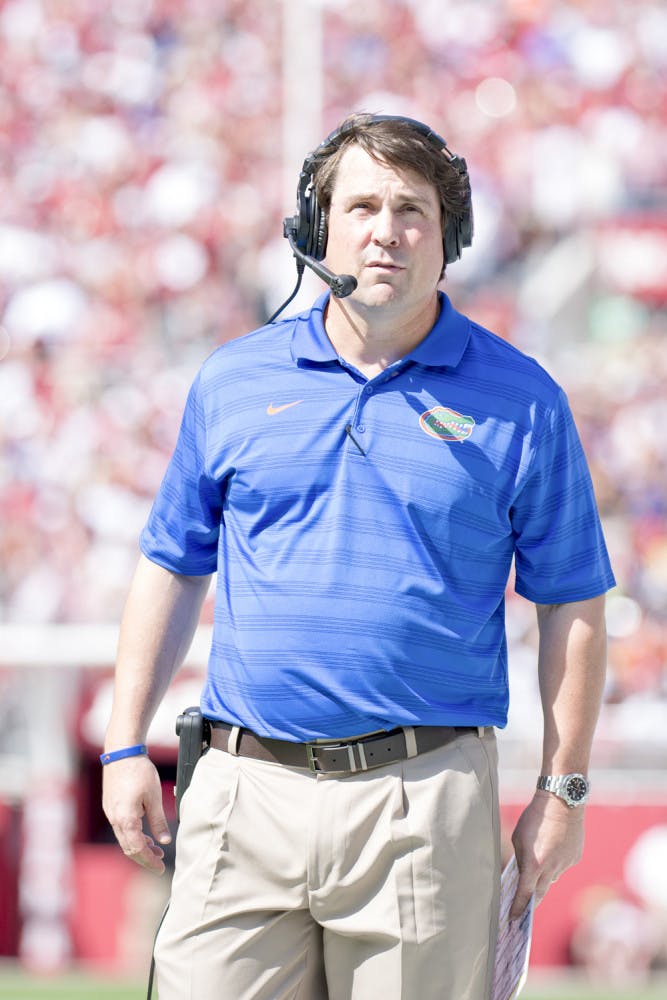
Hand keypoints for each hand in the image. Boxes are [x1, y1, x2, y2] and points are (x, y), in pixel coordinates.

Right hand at [102, 755, 171, 874]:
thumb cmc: (139, 772)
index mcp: (125, 819)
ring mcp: (110, 813)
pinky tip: (144, 834)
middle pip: (128, 848)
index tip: (161, 868)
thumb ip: (158, 821)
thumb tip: (164, 841)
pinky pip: (121, 828)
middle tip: (159, 864)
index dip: (149, 860)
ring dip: (139, 846)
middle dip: (144, 858)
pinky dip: (133, 835)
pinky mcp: (110, 807)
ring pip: (124, 839)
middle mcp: (114, 819)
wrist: (121, 753)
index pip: (137, 849)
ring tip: (156, 849)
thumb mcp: (154, 796)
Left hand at [509, 790, 584, 918]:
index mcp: (534, 864)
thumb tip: (521, 872)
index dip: (518, 907)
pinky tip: (553, 847)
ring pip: (552, 877)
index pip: (524, 893)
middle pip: (540, 892)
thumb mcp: (519, 837)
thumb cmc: (535, 816)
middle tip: (523, 909)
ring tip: (539, 861)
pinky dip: (556, 861)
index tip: (513, 918)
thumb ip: (521, 858)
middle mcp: (552, 868)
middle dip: (531, 901)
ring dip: (544, 875)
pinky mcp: (576, 858)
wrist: (562, 801)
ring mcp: (566, 864)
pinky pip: (563, 865)